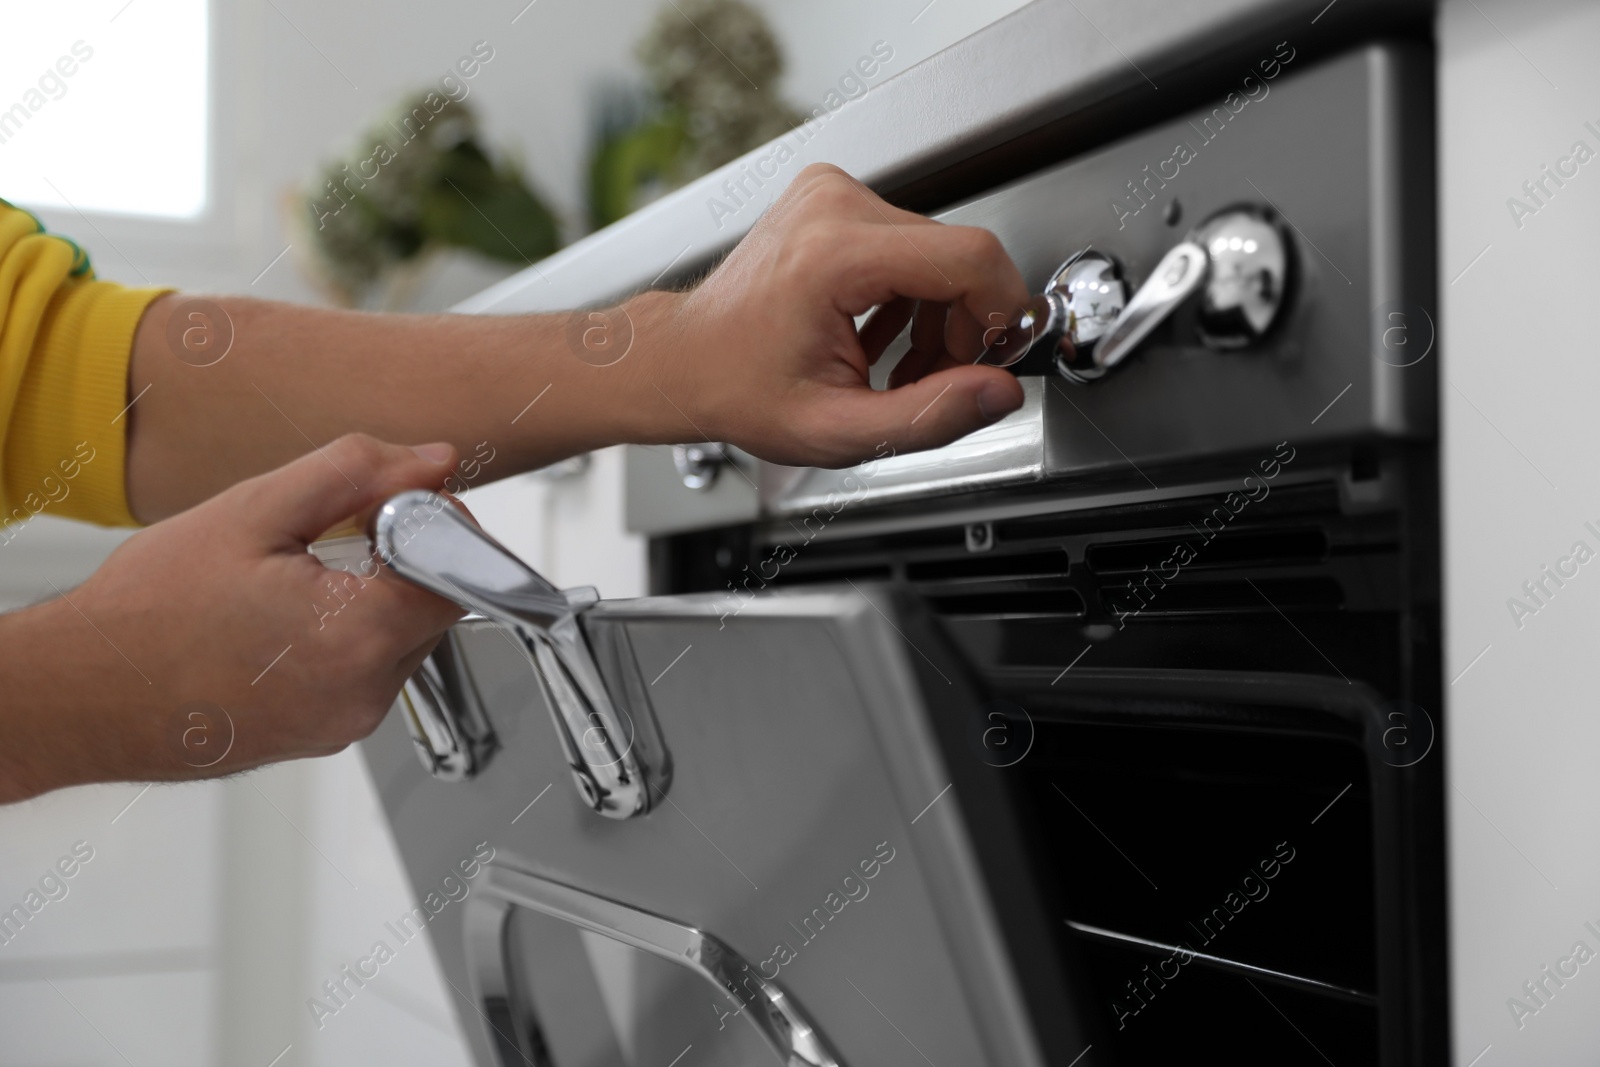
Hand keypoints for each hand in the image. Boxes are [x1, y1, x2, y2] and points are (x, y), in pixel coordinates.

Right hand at [0, 435, 463, 800]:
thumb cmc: (147, 612)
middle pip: (435, 608)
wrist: (81, 693)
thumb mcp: (255, 511)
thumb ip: (357, 474)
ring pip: (403, 642)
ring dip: (373, 600)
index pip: (457, 572)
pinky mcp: (324, 738)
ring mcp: (344, 724)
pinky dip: (345, 638)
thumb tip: (431, 460)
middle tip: (336, 535)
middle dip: (403, 560)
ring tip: (297, 582)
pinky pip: (367, 675)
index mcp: (357, 636)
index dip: (437, 526)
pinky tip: (286, 620)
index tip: (396, 504)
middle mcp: (363, 693)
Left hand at [641, 163, 1031, 467]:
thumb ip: (928, 416)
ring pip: (939, 250)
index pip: (970, 258)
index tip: (994, 357)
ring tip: (899, 367)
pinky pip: (909, 243)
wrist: (685, 359)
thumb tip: (997, 392)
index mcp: (835, 254)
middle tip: (932, 380)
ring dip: (937, 315)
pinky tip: (879, 337)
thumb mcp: (836, 430)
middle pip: (959, 255)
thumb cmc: (738, 388)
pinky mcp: (834, 198)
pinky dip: (910, 295)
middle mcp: (835, 206)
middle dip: (963, 326)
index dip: (1002, 312)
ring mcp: (832, 194)